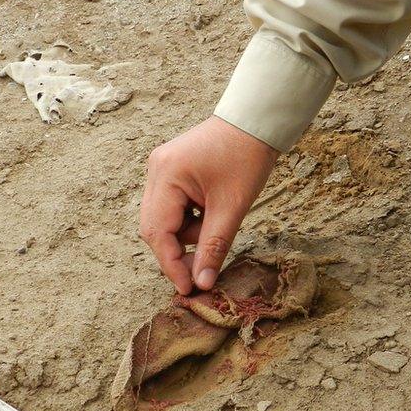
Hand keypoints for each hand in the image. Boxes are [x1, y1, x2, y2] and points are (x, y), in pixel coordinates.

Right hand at [140, 115, 278, 294]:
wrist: (255, 121)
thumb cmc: (247, 157)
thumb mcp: (232, 207)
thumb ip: (214, 247)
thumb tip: (202, 284)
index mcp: (166, 175)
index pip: (158, 232)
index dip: (171, 264)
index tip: (188, 289)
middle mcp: (155, 170)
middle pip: (155, 227)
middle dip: (179, 249)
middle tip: (203, 269)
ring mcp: (161, 168)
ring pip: (165, 218)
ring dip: (189, 232)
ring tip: (218, 219)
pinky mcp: (170, 169)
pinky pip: (172, 205)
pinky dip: (190, 217)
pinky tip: (212, 209)